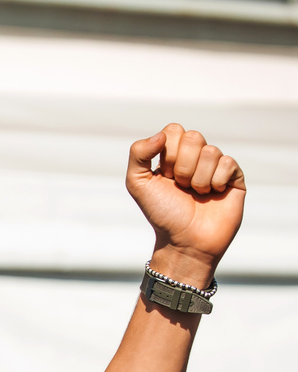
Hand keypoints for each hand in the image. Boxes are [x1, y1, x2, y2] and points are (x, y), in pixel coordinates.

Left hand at [126, 124, 244, 287]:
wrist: (184, 240)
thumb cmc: (162, 213)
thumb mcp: (137, 183)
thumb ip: (138, 154)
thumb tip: (161, 134)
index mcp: (172, 154)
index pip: (174, 130)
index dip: (168, 153)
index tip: (164, 175)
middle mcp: (195, 157)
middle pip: (193, 137)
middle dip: (182, 166)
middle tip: (180, 186)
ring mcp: (216, 166)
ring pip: (211, 151)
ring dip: (198, 178)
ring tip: (196, 194)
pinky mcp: (234, 176)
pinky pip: (227, 163)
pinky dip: (215, 182)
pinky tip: (213, 195)